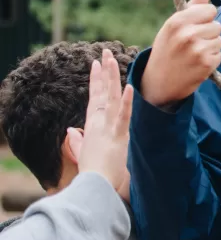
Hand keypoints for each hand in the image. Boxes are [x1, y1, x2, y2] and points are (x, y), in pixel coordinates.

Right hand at [67, 49, 133, 196]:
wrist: (95, 186)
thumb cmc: (93, 174)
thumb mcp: (84, 155)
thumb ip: (77, 143)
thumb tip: (70, 133)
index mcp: (93, 126)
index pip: (95, 98)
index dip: (96, 81)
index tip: (97, 64)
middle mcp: (99, 123)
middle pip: (102, 93)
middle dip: (104, 72)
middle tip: (105, 52)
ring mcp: (108, 128)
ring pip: (111, 98)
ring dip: (111, 78)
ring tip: (112, 59)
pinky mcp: (117, 136)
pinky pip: (123, 116)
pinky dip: (126, 102)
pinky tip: (130, 87)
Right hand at [140, 0, 220, 107]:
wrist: (159, 82)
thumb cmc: (167, 49)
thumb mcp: (173, 26)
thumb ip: (192, 7)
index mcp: (177, 21)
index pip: (209, 10)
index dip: (205, 18)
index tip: (196, 26)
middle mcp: (187, 34)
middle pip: (217, 25)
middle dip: (209, 34)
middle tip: (193, 43)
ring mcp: (197, 49)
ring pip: (220, 40)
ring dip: (211, 47)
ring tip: (194, 53)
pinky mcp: (206, 64)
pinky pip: (219, 55)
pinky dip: (212, 60)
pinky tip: (197, 64)